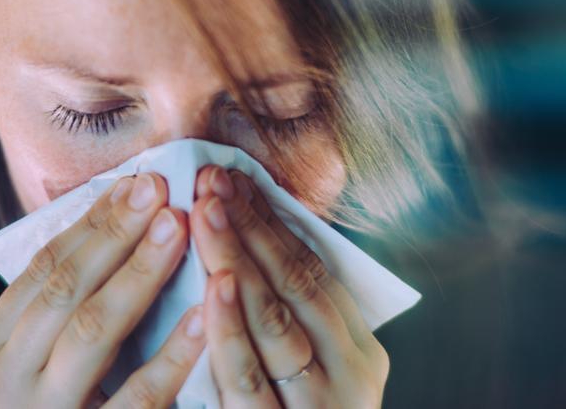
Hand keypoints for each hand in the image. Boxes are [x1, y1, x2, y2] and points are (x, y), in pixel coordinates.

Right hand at [0, 173, 206, 407]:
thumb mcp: (31, 371)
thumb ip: (57, 315)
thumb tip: (114, 229)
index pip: (41, 270)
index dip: (91, 223)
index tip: (136, 182)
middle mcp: (0, 382)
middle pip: (62, 289)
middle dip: (114, 234)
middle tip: (161, 190)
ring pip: (90, 333)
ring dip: (138, 275)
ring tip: (180, 230)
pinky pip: (132, 402)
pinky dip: (167, 360)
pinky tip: (200, 324)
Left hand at [190, 165, 389, 407]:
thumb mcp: (310, 373)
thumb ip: (288, 321)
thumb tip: (244, 247)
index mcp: (359, 352)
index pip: (315, 272)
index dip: (272, 223)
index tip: (236, 180)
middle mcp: (350, 373)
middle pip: (297, 285)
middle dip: (252, 226)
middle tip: (215, 179)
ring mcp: (319, 404)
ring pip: (275, 321)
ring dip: (237, 258)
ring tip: (207, 210)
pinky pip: (247, 378)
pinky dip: (229, 328)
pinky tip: (214, 285)